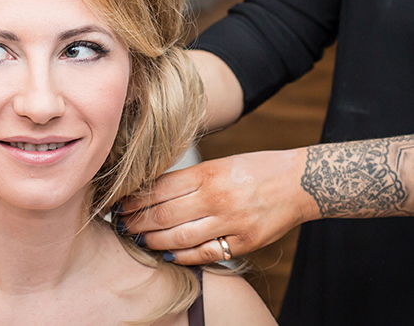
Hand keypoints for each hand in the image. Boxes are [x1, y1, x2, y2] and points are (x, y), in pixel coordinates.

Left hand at [120, 148, 318, 264]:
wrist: (300, 182)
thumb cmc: (257, 168)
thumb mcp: (220, 164)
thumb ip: (189, 178)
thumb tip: (153, 191)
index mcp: (208, 173)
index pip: (159, 189)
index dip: (134, 200)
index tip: (120, 204)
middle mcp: (215, 198)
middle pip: (163, 215)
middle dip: (136, 222)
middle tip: (122, 225)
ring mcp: (230, 222)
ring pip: (179, 237)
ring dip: (152, 240)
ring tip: (139, 239)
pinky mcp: (243, 243)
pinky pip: (204, 254)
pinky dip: (181, 255)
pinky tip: (167, 252)